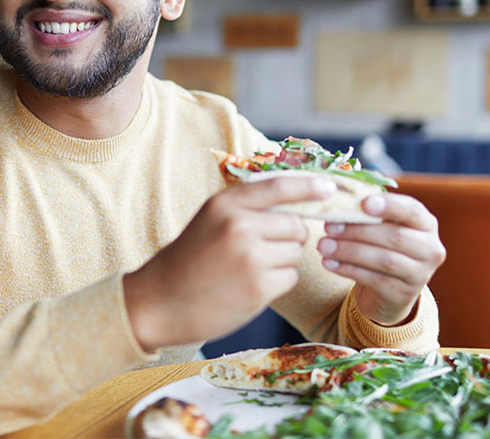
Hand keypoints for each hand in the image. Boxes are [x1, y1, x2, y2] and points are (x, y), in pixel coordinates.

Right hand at [124, 177, 335, 350]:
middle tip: (264, 249)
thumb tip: (296, 201)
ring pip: (296, 252)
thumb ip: (247, 207)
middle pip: (295, 225)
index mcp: (226, 203)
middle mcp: (239, 225)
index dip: (309, 186)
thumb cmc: (188, 260)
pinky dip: (278, 282)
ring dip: (282, 262)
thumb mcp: (210, 220)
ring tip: (250, 269)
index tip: (330, 187)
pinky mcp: (259, 287)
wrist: (159, 302)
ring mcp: (250, 257)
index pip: (280, 186)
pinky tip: (251, 286)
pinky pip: (290, 277)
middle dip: (290, 237)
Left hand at [317, 193, 445, 326]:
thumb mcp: (382, 226)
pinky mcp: (404, 295)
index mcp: (426, 224)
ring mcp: (420, 274)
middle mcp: (430, 249)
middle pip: (395, 237)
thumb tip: (336, 199)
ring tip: (323, 245)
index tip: (364, 203)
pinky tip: (329, 263)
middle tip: (329, 226)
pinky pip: (375, 280)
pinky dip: (349, 270)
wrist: (387, 289)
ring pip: (384, 260)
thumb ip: (369, 211)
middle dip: (359, 231)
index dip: (390, 205)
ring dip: (349, 251)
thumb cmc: (381, 246)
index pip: (412, 210)